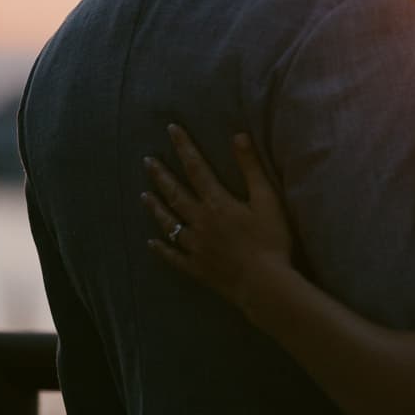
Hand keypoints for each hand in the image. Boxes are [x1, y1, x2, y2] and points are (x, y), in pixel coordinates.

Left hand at [141, 126, 294, 312]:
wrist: (264, 284)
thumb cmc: (270, 240)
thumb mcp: (266, 199)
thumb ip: (251, 168)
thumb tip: (238, 136)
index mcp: (217, 203)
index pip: (196, 168)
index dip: (183, 147)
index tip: (171, 130)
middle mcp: (199, 222)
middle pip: (175, 194)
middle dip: (161, 175)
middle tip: (146, 161)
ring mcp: (195, 247)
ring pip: (169, 223)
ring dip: (156, 208)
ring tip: (144, 195)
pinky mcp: (196, 268)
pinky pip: (173, 256)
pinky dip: (161, 248)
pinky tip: (151, 242)